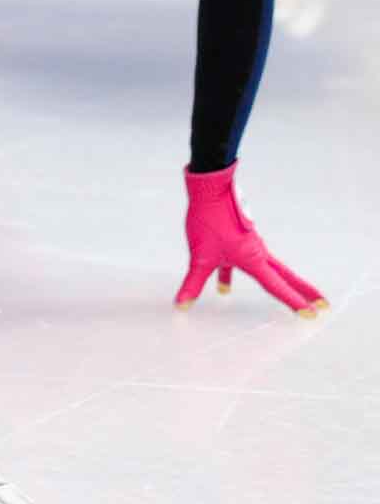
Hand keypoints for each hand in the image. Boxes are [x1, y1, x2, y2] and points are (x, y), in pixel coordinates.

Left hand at [175, 162, 326, 315]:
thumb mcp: (199, 257)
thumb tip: (182, 305)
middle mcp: (256, 252)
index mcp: (253, 259)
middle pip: (284, 276)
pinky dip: (236, 276)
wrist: (209, 190)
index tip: (312, 313)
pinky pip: (242, 263)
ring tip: (287, 297)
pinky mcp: (236, 239)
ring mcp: (248, 245)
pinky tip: (223, 287)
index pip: (277, 287)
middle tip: (322, 303)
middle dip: (302, 291)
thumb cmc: (209, 220)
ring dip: (278, 283)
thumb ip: (193, 284)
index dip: (294, 302)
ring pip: (267, 269)